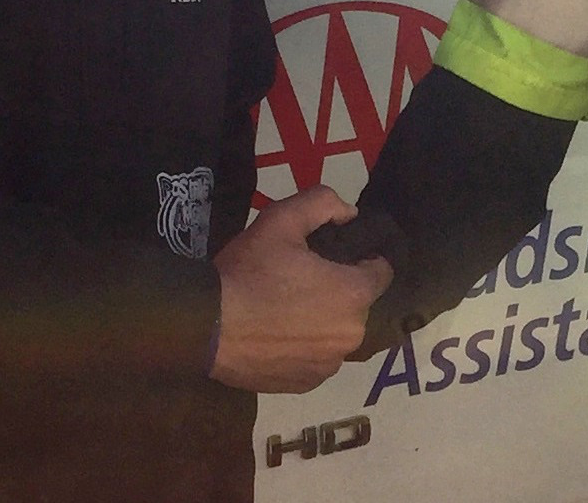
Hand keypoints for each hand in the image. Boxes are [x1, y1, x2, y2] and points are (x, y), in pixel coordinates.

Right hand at [210, 187, 392, 392]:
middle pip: (357, 304)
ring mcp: (328, 365)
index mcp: (354, 294)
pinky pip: (316, 359)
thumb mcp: (281, 219)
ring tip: (285, 309)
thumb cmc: (248, 271)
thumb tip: (349, 213)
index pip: (381, 272)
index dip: (361, 259)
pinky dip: (304, 348)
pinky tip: (277, 335)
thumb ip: (323, 203)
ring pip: (336, 334)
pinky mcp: (305, 384)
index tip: (335, 256)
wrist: (205, 326)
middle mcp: (351, 335)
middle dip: (338, 290)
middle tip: (300, 278)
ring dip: (322, 321)